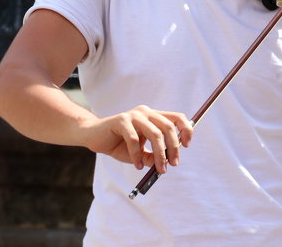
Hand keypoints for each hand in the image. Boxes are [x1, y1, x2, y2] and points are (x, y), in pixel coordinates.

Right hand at [79, 105, 193, 174]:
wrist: (94, 136)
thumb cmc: (119, 144)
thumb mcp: (140, 152)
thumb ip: (152, 156)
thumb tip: (166, 164)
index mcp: (153, 116)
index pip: (176, 117)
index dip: (186, 129)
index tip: (187, 145)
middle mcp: (145, 112)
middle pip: (168, 127)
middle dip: (173, 148)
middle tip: (173, 165)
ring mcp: (134, 115)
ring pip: (155, 134)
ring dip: (159, 155)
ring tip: (159, 169)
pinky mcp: (121, 120)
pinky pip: (134, 140)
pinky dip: (138, 155)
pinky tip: (137, 165)